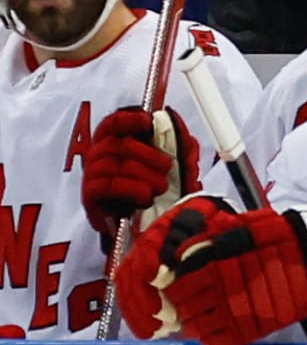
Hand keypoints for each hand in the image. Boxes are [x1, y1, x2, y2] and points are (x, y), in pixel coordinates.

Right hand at [82, 107, 199, 239]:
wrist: (147, 225)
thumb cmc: (156, 189)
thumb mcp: (175, 165)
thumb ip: (178, 144)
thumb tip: (177, 123)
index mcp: (115, 143)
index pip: (111, 124)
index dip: (127, 119)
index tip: (147, 121)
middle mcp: (99, 157)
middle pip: (116, 144)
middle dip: (148, 154)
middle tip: (168, 167)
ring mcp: (91, 176)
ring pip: (111, 165)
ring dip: (142, 175)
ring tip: (160, 187)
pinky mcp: (90, 197)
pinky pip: (105, 185)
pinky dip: (129, 189)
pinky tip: (145, 196)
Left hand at [130, 198, 306, 344]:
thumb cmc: (288, 239)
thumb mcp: (255, 225)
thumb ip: (220, 235)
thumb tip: (187, 248)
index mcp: (222, 260)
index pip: (182, 276)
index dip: (174, 279)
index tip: (173, 279)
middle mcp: (224, 288)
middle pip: (183, 302)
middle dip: (178, 301)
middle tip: (180, 299)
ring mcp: (236, 312)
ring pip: (195, 323)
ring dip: (189, 320)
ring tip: (194, 315)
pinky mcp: (250, 330)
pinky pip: (216, 341)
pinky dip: (206, 337)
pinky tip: (209, 328)